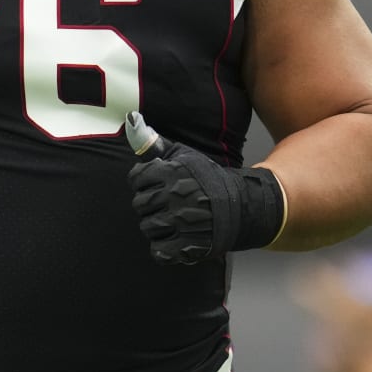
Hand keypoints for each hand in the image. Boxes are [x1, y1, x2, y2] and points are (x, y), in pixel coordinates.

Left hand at [124, 111, 284, 263]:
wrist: (240, 206)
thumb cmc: (207, 179)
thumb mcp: (184, 156)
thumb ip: (155, 144)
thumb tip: (131, 121)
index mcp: (172, 172)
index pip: (136, 178)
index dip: (143, 182)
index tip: (154, 184)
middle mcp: (174, 196)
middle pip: (139, 204)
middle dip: (150, 205)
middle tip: (166, 204)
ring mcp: (180, 222)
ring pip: (147, 227)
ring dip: (156, 226)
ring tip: (172, 220)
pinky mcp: (187, 245)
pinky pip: (159, 251)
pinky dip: (163, 248)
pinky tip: (174, 239)